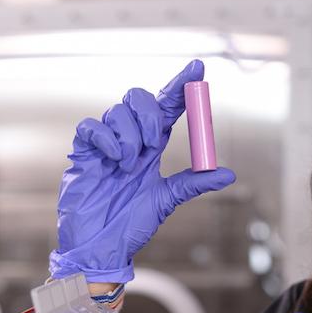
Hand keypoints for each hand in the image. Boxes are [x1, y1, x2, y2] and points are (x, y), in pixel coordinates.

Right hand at [49, 60, 235, 282]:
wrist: (101, 246)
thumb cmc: (130, 225)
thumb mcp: (166, 201)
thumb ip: (193, 184)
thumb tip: (228, 174)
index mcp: (152, 148)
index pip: (168, 107)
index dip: (181, 85)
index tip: (198, 67)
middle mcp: (130, 140)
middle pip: (140, 99)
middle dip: (149, 114)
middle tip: (152, 144)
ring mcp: (105, 144)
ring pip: (117, 111)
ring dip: (128, 135)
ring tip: (127, 165)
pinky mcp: (83, 152)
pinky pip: (91, 126)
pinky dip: (105, 138)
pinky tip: (111, 159)